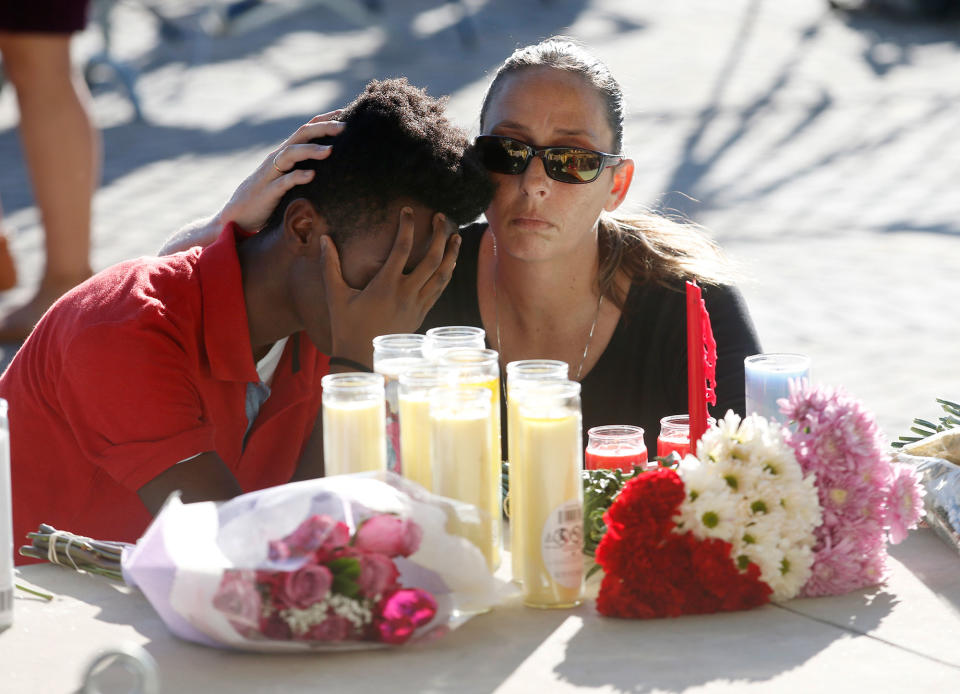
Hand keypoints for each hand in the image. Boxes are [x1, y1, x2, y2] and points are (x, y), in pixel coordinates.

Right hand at [217, 110, 344, 231]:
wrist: (239, 214)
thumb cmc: (269, 195)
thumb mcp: (288, 177)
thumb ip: (304, 167)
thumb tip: (332, 164)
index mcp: (285, 153)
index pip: (306, 129)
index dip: (324, 120)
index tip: (345, 113)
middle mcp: (278, 158)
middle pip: (301, 135)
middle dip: (323, 128)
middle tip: (345, 127)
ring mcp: (272, 173)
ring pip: (290, 153)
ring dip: (311, 150)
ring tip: (330, 151)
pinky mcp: (268, 192)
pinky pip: (283, 182)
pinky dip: (297, 177)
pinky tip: (311, 176)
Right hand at [319, 208, 460, 366]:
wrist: (362, 359)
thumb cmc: (346, 327)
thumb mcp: (335, 296)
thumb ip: (330, 266)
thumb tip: (324, 239)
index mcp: (385, 286)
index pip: (402, 248)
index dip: (407, 226)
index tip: (408, 211)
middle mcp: (406, 294)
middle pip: (432, 259)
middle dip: (439, 235)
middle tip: (442, 217)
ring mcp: (417, 305)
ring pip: (442, 275)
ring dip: (451, 254)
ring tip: (455, 236)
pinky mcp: (421, 314)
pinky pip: (439, 290)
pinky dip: (447, 274)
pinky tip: (450, 263)